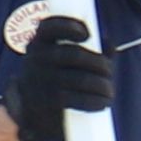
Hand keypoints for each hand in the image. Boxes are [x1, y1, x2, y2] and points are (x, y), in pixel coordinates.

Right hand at [0, 13, 114, 140]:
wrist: (30, 114)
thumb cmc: (53, 81)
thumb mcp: (63, 61)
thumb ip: (86, 49)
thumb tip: (108, 42)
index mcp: (39, 43)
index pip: (50, 26)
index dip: (70, 26)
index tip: (87, 35)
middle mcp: (36, 59)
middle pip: (75, 55)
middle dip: (100, 64)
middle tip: (110, 73)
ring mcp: (40, 80)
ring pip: (81, 79)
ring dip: (102, 85)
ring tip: (109, 91)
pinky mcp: (47, 101)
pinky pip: (77, 99)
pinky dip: (94, 101)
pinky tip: (102, 102)